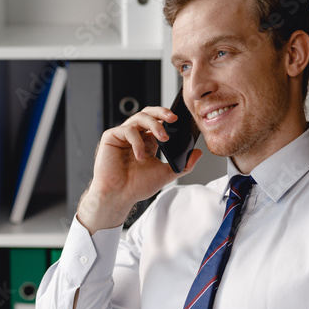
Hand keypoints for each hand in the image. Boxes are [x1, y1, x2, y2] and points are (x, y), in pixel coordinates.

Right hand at [78, 107, 201, 233]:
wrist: (119, 196)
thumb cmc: (136, 186)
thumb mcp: (166, 174)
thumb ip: (183, 165)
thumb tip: (198, 153)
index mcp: (147, 142)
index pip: (157, 122)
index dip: (167, 119)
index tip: (180, 122)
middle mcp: (135, 136)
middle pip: (148, 113)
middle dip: (161, 112)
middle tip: (173, 119)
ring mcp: (122, 136)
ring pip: (139, 117)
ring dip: (154, 125)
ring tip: (163, 138)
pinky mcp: (111, 137)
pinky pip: (127, 130)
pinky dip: (137, 141)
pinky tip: (140, 156)